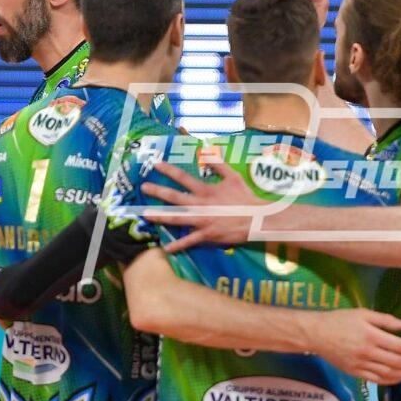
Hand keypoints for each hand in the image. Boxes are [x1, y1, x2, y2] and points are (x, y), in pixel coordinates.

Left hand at [139, 161, 258, 251]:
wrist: (256, 218)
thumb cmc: (245, 197)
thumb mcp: (233, 177)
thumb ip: (218, 164)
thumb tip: (207, 151)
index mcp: (206, 190)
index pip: (183, 177)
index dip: (169, 170)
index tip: (156, 165)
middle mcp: (200, 205)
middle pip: (174, 197)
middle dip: (158, 192)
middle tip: (144, 187)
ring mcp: (202, 221)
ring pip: (177, 218)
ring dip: (160, 216)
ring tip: (146, 215)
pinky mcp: (206, 234)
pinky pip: (189, 241)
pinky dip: (178, 246)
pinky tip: (167, 249)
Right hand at [311, 309, 400, 384]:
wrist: (316, 334)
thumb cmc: (340, 320)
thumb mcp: (363, 314)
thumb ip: (385, 320)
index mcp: (371, 336)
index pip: (398, 345)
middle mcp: (368, 352)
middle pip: (396, 361)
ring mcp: (361, 364)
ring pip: (388, 372)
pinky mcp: (355, 372)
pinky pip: (375, 379)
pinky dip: (389, 380)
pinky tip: (398, 379)